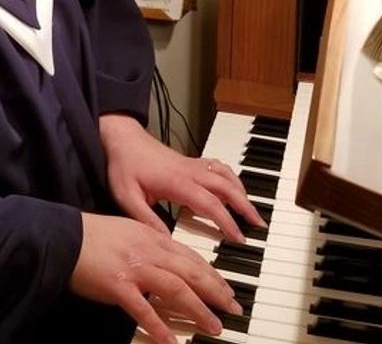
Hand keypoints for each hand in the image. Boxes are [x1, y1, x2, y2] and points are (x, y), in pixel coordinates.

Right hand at [69, 212, 241, 343]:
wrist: (65, 237)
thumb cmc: (94, 235)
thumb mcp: (129, 230)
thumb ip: (151, 244)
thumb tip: (170, 260)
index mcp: (153, 237)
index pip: (191, 256)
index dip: (212, 274)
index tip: (227, 290)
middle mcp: (148, 250)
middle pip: (191, 272)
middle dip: (216, 291)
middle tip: (233, 309)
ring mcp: (134, 268)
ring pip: (176, 289)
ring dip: (198, 310)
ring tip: (213, 327)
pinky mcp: (118, 286)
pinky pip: (143, 309)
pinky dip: (159, 326)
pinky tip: (171, 341)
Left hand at [98, 113, 264, 242]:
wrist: (122, 138)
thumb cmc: (124, 166)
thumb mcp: (127, 196)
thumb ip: (146, 219)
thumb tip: (166, 242)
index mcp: (177, 182)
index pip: (210, 203)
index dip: (227, 222)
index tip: (239, 238)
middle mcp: (190, 171)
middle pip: (226, 187)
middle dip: (245, 206)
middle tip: (259, 225)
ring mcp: (192, 164)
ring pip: (225, 175)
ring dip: (241, 191)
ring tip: (252, 210)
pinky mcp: (190, 161)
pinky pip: (218, 167)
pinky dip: (231, 177)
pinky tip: (234, 187)